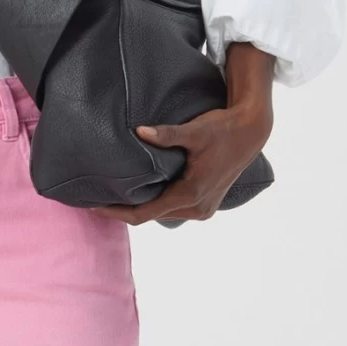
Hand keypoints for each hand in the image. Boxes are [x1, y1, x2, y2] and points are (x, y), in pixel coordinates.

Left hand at [91, 102, 273, 225]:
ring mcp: (203, 209)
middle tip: (101, 197)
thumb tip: (139, 131)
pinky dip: (158, 202)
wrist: (251, 132)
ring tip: (118, 194)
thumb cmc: (223, 129)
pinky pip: (175, 208)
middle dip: (126, 209)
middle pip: (151, 216)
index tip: (96, 207)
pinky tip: (144, 191)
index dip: (117, 212)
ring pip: (163, 213)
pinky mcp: (207, 205)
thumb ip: (167, 135)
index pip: (144, 214)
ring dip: (143, 206)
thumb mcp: (194, 131)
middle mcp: (197, 208)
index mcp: (190, 194)